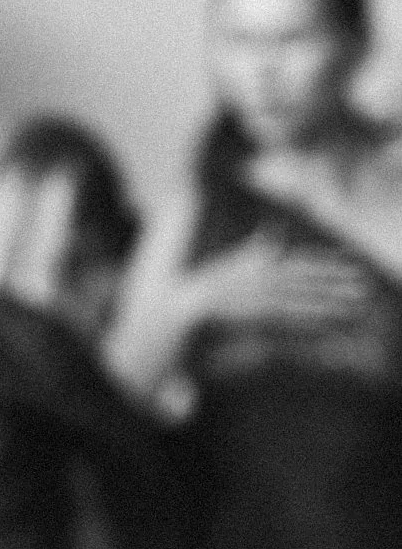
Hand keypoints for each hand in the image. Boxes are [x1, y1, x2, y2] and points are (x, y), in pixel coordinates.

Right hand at [183, 234, 369, 337]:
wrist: (185, 302)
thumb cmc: (208, 282)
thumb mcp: (236, 258)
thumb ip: (258, 245)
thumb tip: (274, 226)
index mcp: (263, 263)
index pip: (302, 260)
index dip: (328, 261)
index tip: (351, 261)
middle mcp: (265, 277)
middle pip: (309, 278)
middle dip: (336, 280)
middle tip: (363, 283)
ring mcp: (262, 295)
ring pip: (305, 297)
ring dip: (331, 300)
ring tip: (356, 304)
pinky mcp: (257, 314)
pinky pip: (290, 317)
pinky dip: (310, 319)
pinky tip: (328, 322)